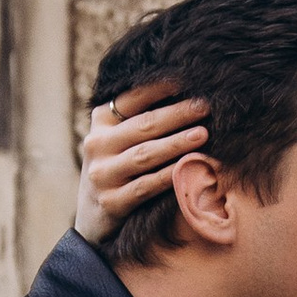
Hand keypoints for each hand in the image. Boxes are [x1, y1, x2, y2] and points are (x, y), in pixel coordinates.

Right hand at [76, 84, 209, 245]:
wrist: (91, 218)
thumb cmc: (118, 168)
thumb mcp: (120, 139)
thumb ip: (142, 119)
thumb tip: (187, 93)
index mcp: (101, 122)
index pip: (131, 99)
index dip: (158, 87)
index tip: (187, 78)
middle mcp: (97, 144)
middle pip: (143, 125)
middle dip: (177, 114)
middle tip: (204, 106)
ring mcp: (102, 174)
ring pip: (145, 154)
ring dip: (176, 143)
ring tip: (203, 133)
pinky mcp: (112, 202)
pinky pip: (146, 186)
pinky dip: (169, 175)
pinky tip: (189, 166)